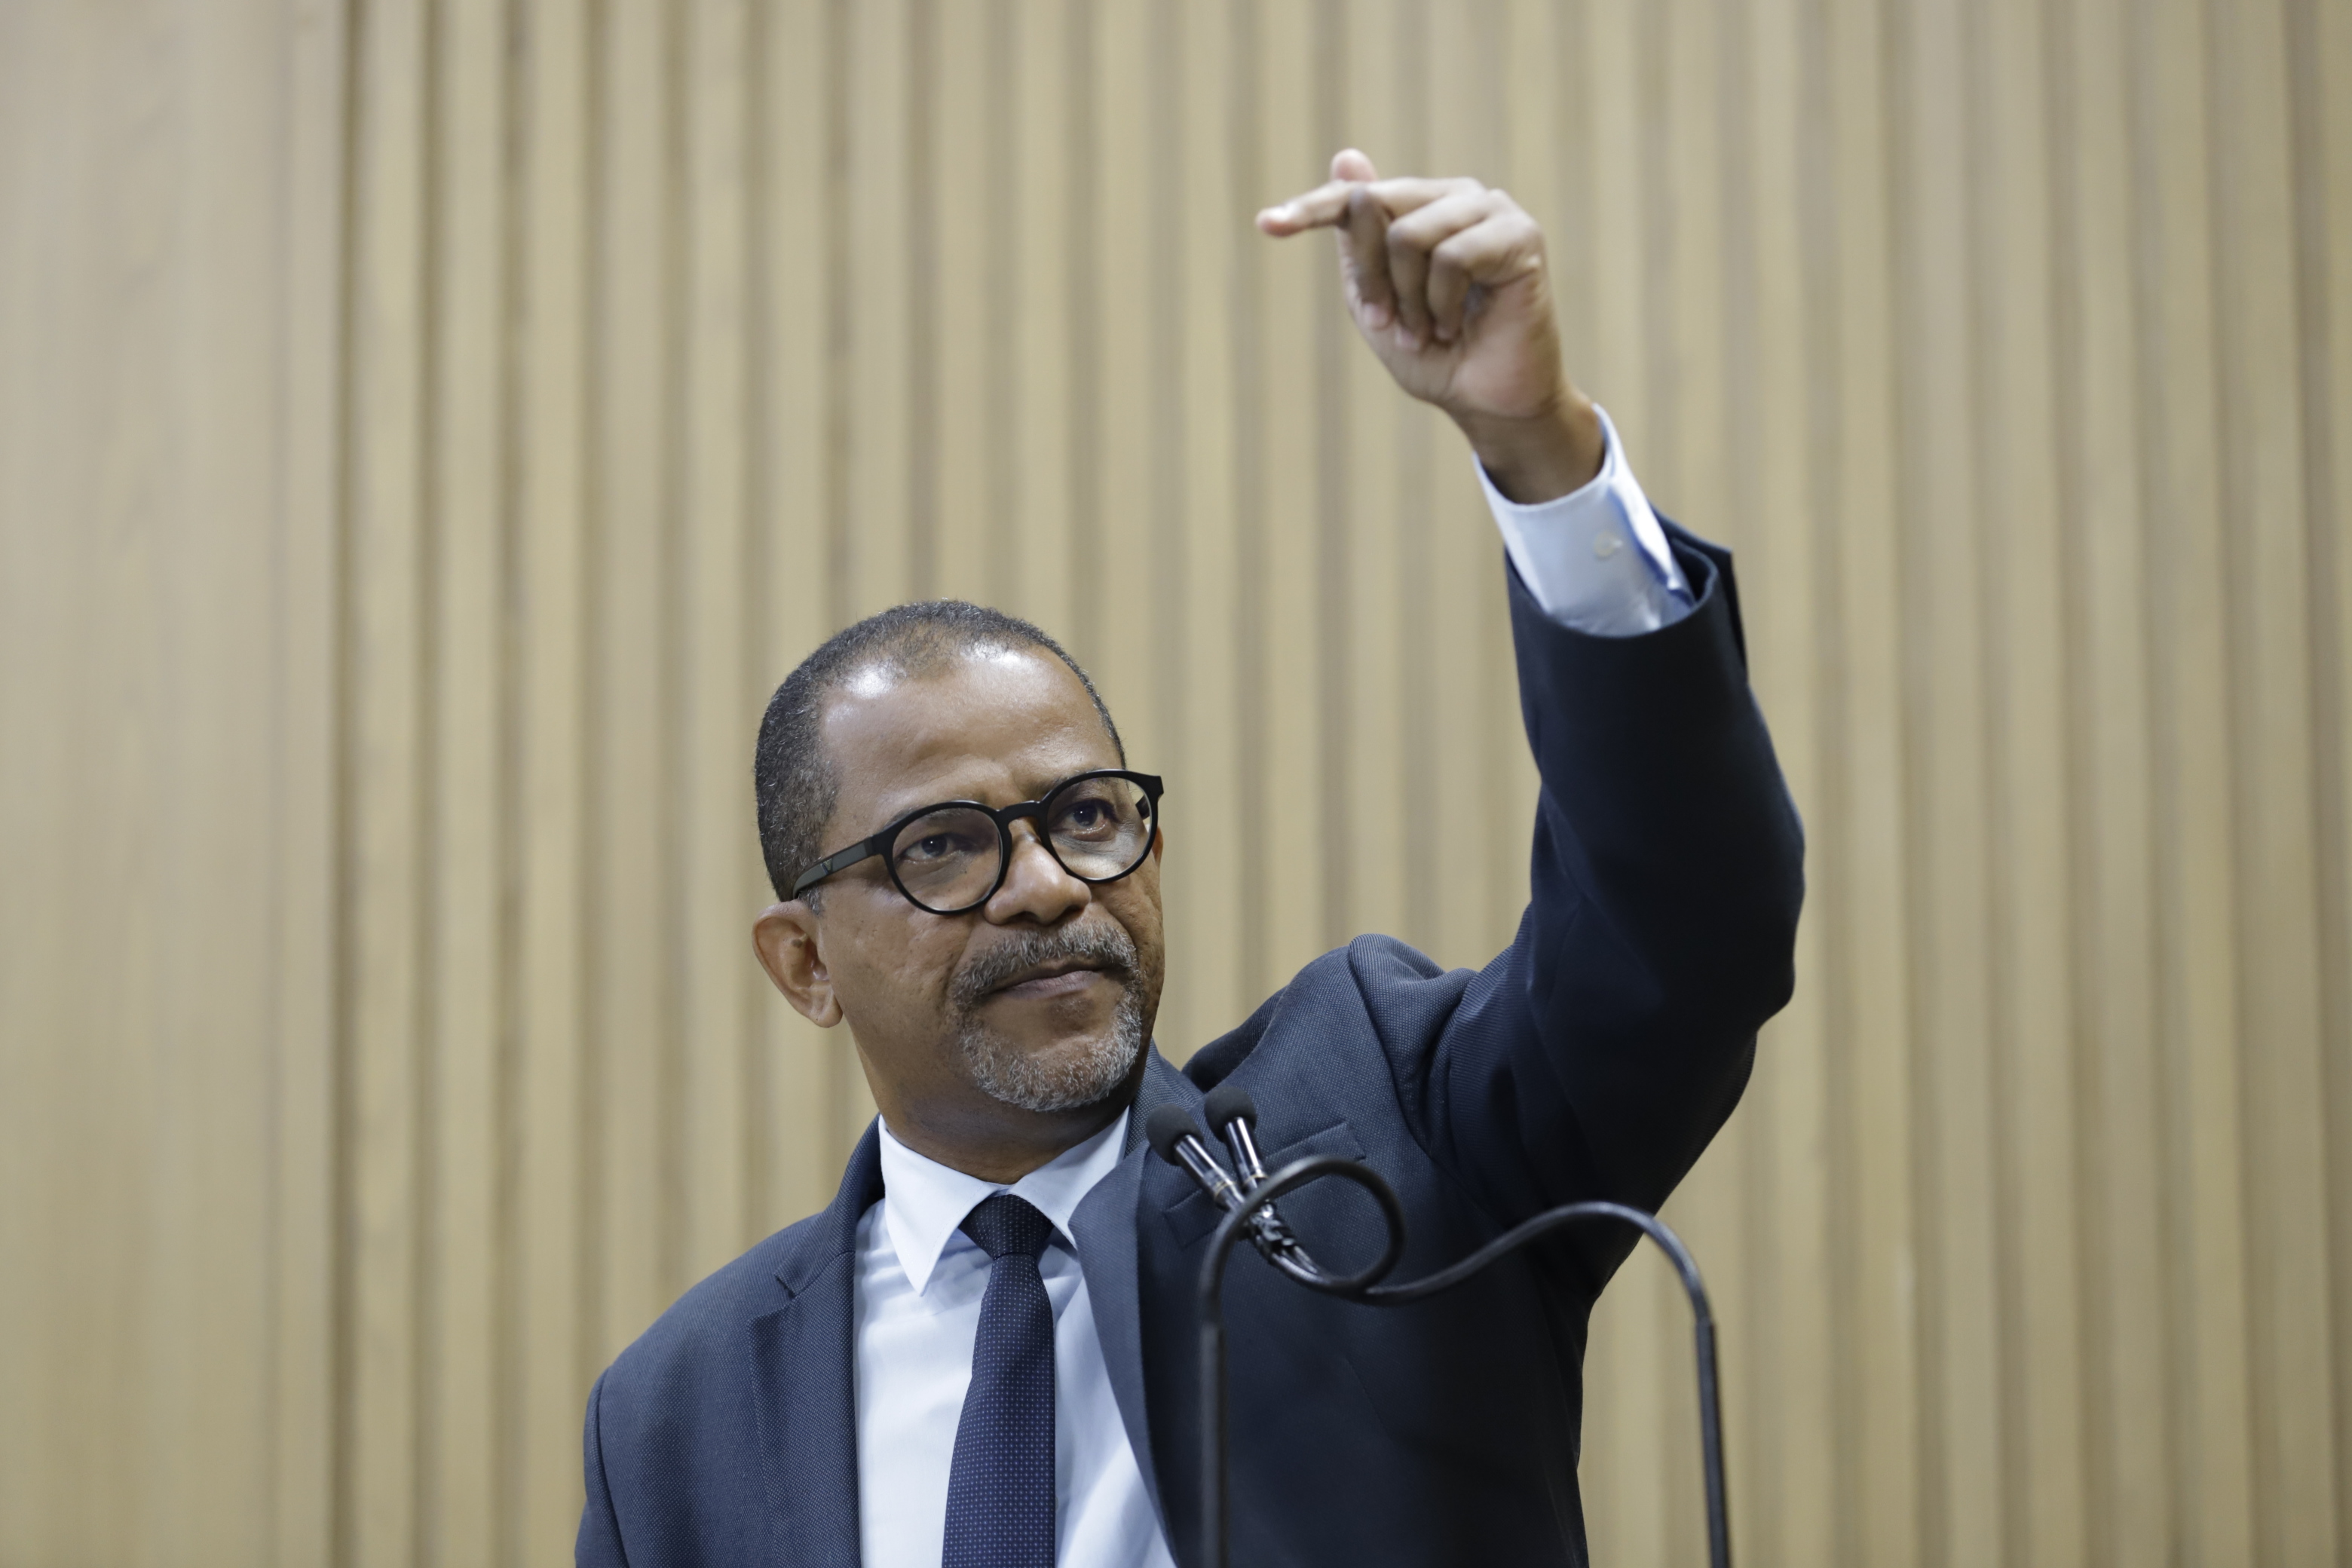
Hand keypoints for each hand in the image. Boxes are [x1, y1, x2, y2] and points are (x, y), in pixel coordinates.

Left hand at [1259, 149, 1602, 502]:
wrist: (1487, 402)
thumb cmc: (1434, 354)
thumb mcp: (1376, 299)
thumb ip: (1358, 240)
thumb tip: (1346, 154)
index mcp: (1421, 206)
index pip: (1355, 196)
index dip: (1310, 209)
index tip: (1266, 225)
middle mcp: (1456, 196)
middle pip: (1374, 206)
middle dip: (1370, 276)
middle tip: (1388, 323)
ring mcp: (1492, 210)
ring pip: (1409, 234)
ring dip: (1408, 299)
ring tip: (1428, 330)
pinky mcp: (1521, 234)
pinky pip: (1452, 256)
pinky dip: (1441, 304)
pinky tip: (1455, 326)